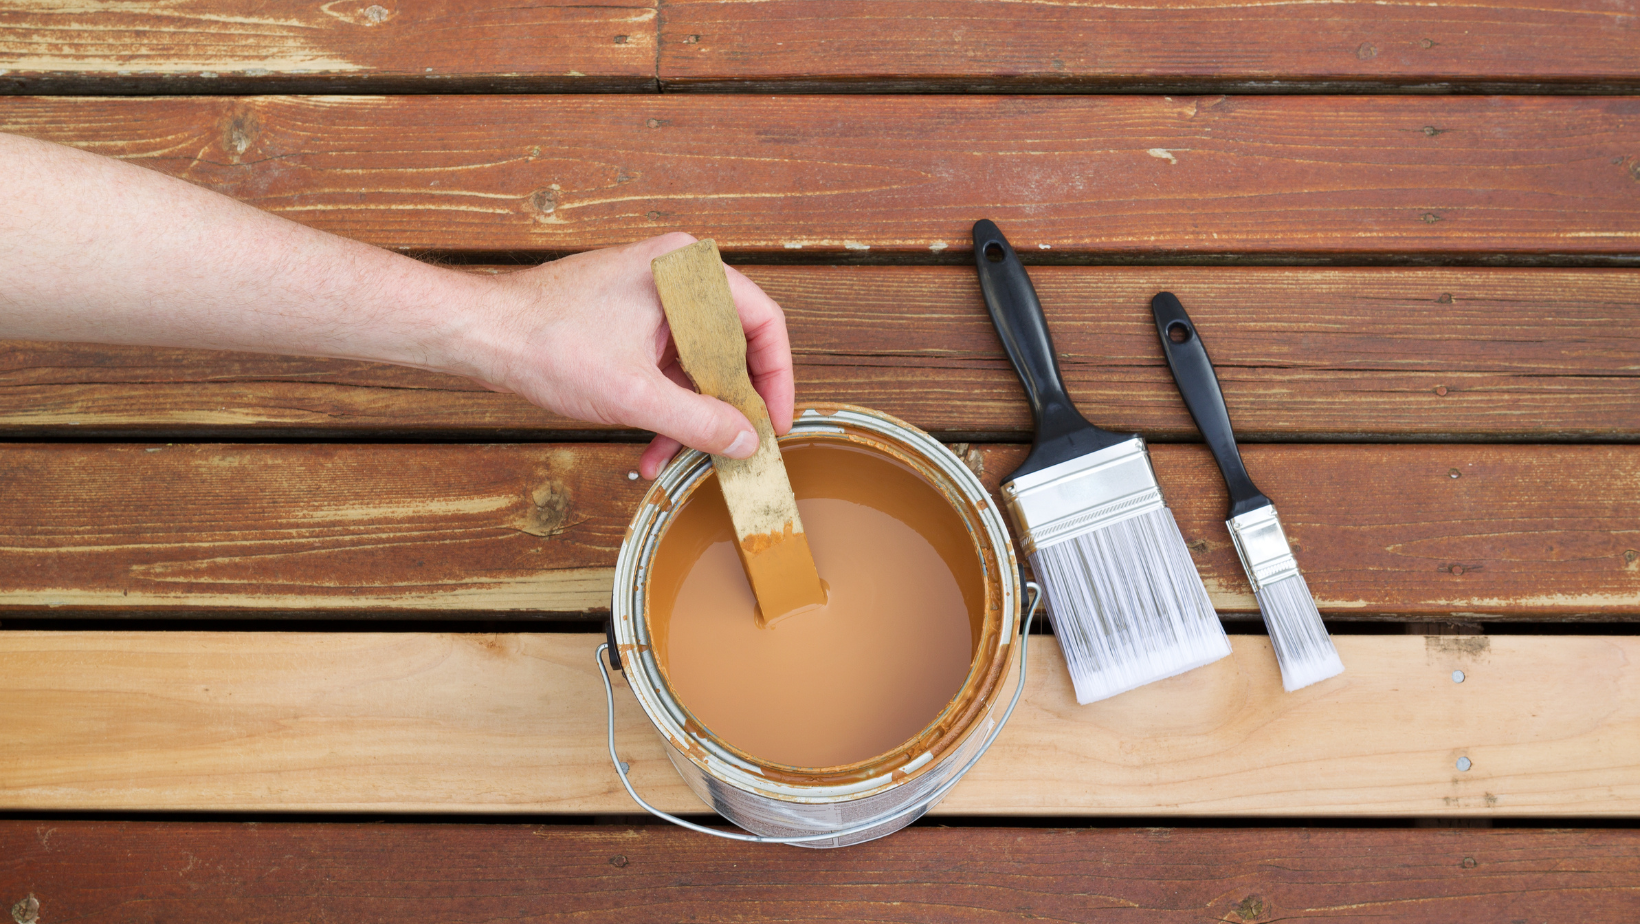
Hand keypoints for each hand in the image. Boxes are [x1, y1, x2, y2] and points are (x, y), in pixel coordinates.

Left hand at [457, 233, 794, 478]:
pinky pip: (666, 367)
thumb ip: (698, 420)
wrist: (479, 333)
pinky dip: (664, 407)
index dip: (776, 379)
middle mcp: (674, 277)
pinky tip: (651, 447)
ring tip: (678, 460)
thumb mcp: (633, 394)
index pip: (763, 322)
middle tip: (733, 448)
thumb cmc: (544, 341)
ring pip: (696, 364)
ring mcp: (651, 298)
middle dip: (727, 407)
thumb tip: (746, 442)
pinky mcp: (629, 321)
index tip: (773, 424)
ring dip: (691, 416)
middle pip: (732, 347)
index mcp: (686, 272)